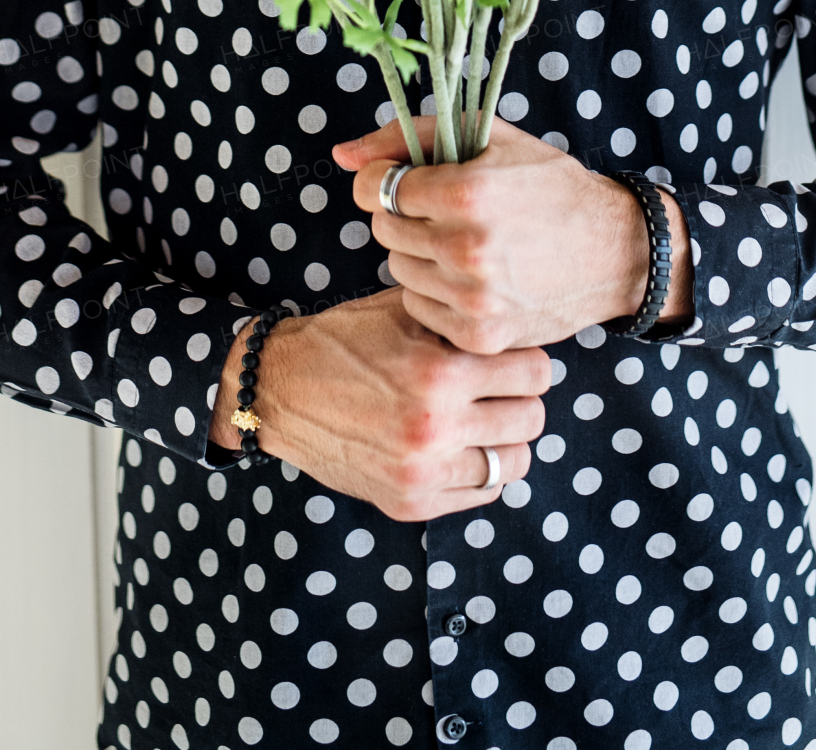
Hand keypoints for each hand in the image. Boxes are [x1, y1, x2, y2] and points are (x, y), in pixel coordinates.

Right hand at [206, 288, 551, 523]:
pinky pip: (481, 493)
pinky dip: (481, 469)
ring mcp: (423, 473)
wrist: (280, 390)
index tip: (515, 355)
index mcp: (440, 373)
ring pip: (514, 462)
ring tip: (485, 418)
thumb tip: (517, 320)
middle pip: (532, 418)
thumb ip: (461, 319)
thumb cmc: (347, 341)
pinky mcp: (411, 503)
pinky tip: (461, 446)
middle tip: (502, 387)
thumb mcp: (404, 312)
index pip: (535, 372)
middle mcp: (435, 428)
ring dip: (506, 437)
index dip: (529, 357)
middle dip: (522, 397)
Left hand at [334, 116, 692, 353]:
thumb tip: (340, 155)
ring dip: (418, 253)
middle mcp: (466, 248)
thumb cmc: (547, 183)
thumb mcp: (487, 137)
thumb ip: (406, 135)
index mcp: (466, 192)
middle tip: (443, 210)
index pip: (376, 187)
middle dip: (404, 214)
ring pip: (398, 269)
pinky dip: (434, 290)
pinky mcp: (479, 334)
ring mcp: (472, 298)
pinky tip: (468, 274)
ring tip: (460, 241)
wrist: (613, 249)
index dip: (386, 179)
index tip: (407, 180)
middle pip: (385, 229)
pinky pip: (419, 306)